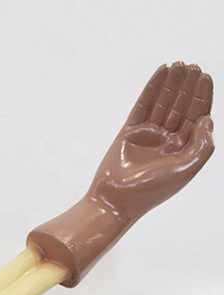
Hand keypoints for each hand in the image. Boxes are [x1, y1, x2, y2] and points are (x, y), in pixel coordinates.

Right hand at [90, 62, 213, 221]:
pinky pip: (143, 105)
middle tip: (192, 66)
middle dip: (187, 86)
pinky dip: (152, 88)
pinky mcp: (129, 132)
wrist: (116, 200)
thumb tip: (207, 119)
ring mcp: (148, 136)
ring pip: (163, 103)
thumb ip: (203, 145)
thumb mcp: (185, 169)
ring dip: (171, 83)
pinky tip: (161, 73)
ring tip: (178, 64)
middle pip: (181, 107)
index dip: (201, 96)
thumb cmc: (150, 190)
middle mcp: (167, 141)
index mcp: (183, 150)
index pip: (196, 117)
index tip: (204, 76)